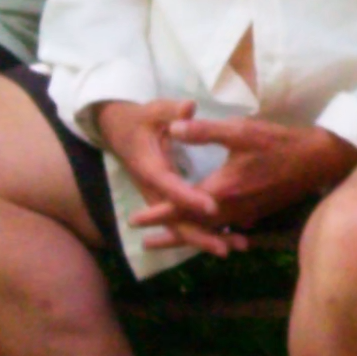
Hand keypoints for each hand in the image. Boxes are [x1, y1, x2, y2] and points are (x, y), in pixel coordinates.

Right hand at [88, 99, 240, 254]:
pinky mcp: (166, 203)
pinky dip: (204, 233)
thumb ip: (171, 111)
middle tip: (227, 247)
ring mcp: (159, 199)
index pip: (170, 187)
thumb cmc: (140, 121)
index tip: (211, 207)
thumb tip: (188, 107)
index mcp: (149, 168)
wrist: (119, 132)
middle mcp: (153, 190)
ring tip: (237, 247)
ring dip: (206, 239)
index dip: (189, 198)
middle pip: (175, 220)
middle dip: (200, 235)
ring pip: (180, 226)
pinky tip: (230, 240)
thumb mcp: (153, 111)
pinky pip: (183, 222)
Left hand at [161, 116, 356, 237]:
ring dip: (188, 237)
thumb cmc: (279, 143)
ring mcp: (246, 215)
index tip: (134, 221)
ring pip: (210, 231)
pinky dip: (211, 233)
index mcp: (222, 190)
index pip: (182, 207)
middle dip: (168, 235)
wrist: (318, 160)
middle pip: (193, 228)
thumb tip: (173, 128)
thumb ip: (205, 131)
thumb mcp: (241, 131)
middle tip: (144, 242)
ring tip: (168, 242)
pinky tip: (208, 233)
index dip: (157, 214)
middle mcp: (232, 209)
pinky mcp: (256, 214)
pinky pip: (226, 229)